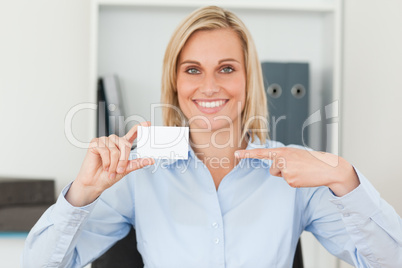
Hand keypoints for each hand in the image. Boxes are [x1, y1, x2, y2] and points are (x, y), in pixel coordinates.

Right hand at [66, 121, 154, 205]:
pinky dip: (106, 161)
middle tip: (119, 169)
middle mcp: (114, 141)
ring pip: (115, 150)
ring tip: (110, 169)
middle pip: (125, 145)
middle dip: (123, 160)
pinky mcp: (95, 143)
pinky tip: (104, 165)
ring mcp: (104, 141)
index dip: (140, 127)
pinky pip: (105, 151)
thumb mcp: (126, 170)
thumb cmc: (108, 176)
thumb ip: (138, 163)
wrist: (95, 183)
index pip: (132, 133)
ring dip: (114, 163)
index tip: (148, 124)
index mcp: (122, 146)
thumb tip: (150, 160)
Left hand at [235, 147, 359, 195]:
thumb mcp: (295, 154)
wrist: (328, 168)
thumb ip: (282, 158)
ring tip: (301, 171)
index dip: (248, 154)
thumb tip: (274, 168)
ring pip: (279, 176)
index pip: (262, 152)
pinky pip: (287, 182)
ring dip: (288, 175)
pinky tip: (303, 177)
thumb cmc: (312, 161)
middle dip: (282, 170)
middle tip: (297, 167)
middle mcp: (282, 158)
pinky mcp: (290, 179)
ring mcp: (286, 169)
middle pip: (272, 169)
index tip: (236, 154)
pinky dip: (295, 181)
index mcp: (283, 151)